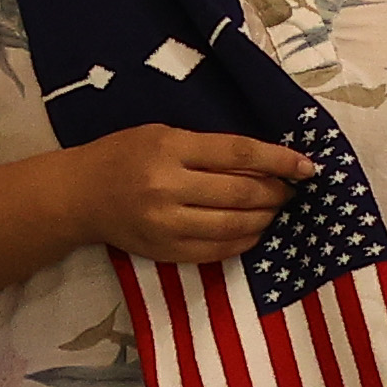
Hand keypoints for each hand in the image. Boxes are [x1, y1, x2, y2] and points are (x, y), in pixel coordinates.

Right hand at [56, 126, 309, 266]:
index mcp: (170, 148)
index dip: (279, 160)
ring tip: (275, 210)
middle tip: (290, 190)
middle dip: (276, 193)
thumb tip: (265, 162)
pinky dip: (244, 242)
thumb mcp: (163, 134)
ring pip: (234, 226)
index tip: (307, 166)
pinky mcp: (165, 252)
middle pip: (242, 193)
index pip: (238, 154)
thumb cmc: (123, 155)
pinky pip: (217, 251)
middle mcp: (168, 187)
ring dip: (265, 219)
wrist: (79, 195)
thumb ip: (208, 148)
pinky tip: (254, 231)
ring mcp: (166, 224)